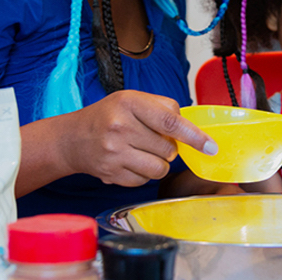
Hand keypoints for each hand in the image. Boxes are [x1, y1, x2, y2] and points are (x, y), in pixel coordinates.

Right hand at [64, 90, 216, 187]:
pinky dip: (143, 173)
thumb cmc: (107, 116)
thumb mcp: (132, 100)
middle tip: (152, 140)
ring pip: (160, 168)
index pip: (170, 121)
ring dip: (158, 163)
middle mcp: (120, 127)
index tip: (210, 146)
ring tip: (143, 152)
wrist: (72, 138)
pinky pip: (144, 181)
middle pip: (168, 148)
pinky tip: (129, 161)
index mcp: (129, 103)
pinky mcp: (111, 174)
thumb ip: (162, 109)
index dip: (194, 135)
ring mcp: (114, 153)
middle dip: (169, 147)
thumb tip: (192, 129)